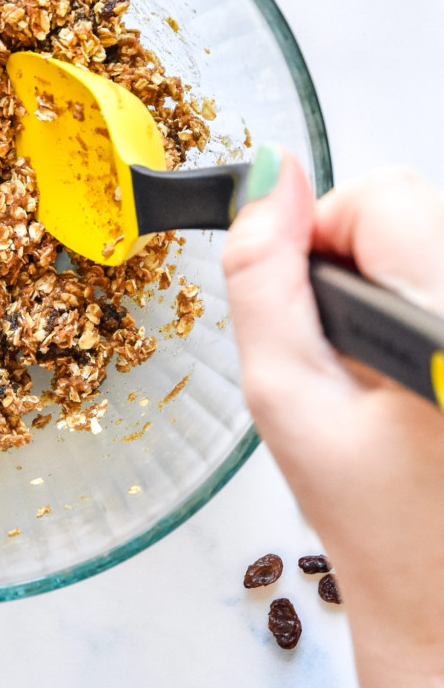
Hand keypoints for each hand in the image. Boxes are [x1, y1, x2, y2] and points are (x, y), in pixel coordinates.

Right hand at [223, 147, 443, 687]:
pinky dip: (411, 299)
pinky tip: (409, 366)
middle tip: (339, 347)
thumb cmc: (370, 511)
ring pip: (428, 238)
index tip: (309, 306)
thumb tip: (266, 176)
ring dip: (384, 281)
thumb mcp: (284, 392)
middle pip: (411, 211)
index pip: (382, 196)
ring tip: (377, 366)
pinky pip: (439, 270)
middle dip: (352, 261)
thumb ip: (262, 275)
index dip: (322, 236)